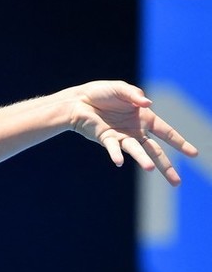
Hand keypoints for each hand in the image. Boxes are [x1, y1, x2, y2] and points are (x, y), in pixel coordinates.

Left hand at [67, 80, 198, 184]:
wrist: (78, 101)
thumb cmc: (101, 93)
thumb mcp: (121, 89)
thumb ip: (134, 95)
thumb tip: (147, 104)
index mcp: (144, 118)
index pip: (167, 132)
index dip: (180, 142)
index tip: (194, 154)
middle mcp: (135, 131)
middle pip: (155, 151)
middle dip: (167, 166)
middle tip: (177, 182)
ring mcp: (121, 137)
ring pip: (136, 151)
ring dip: (143, 160)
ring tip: (151, 169)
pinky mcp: (105, 139)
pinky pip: (113, 148)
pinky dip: (116, 154)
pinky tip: (119, 161)